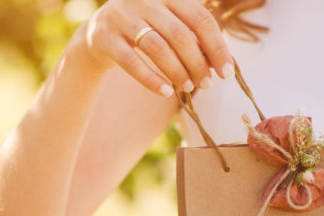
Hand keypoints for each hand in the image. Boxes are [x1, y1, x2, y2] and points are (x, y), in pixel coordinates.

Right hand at [74, 0, 234, 96]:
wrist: (97, 33)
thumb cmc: (145, 29)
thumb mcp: (168, 23)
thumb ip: (193, 37)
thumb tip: (221, 64)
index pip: (200, 18)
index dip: (217, 47)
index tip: (226, 72)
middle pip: (180, 34)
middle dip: (197, 63)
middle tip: (206, 83)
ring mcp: (121, 16)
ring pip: (157, 47)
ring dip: (177, 72)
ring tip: (187, 87)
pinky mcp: (104, 37)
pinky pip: (131, 61)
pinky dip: (150, 79)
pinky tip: (165, 92)